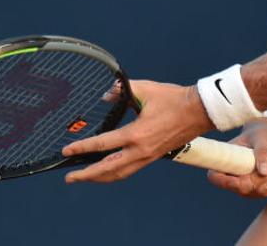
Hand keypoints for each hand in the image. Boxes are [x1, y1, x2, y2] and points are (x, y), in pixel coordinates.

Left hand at [60, 79, 212, 183]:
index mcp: (136, 134)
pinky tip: (107, 170)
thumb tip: (105, 96)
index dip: (82, 147)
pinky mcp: (153, 157)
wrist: (199, 111)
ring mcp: (147, 156)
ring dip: (99, 178)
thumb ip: (121, 91)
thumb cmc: (174, 99)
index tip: (67, 151)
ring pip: (118, 174)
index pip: (103, 144)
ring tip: (84, 178)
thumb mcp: (144, 89)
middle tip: (69, 178)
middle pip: (107, 169)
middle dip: (86, 175)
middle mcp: (140, 150)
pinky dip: (114, 173)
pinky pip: (129, 170)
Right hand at [205, 117, 266, 197]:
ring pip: (260, 191)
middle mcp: (232, 177)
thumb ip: (262, 152)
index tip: (242, 178)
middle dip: (265, 175)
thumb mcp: (261, 137)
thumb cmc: (260, 132)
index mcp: (224, 161)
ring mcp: (245, 186)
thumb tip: (264, 172)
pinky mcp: (258, 190)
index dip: (225, 182)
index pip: (216, 178)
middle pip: (244, 187)